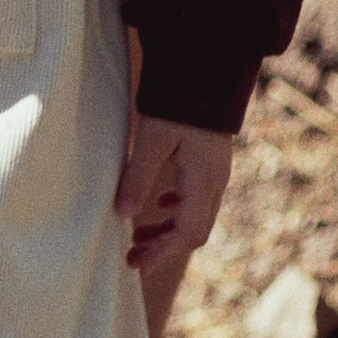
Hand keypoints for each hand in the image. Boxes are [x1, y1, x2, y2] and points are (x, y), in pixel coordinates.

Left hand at [116, 114, 234, 272]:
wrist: (206, 73)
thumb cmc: (178, 105)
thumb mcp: (153, 140)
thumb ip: (138, 176)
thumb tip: (122, 213)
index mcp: (203, 181)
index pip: (188, 233)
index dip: (164, 253)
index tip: (138, 264)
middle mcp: (215, 182)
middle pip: (194, 231)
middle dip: (164, 248)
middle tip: (132, 257)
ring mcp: (215, 173)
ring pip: (195, 215)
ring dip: (168, 230)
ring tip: (138, 235)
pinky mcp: (210, 162)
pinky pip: (197, 197)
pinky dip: (176, 208)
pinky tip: (158, 204)